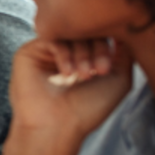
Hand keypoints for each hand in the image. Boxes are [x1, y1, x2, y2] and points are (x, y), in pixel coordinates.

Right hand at [9, 37, 133, 141]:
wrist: (57, 126)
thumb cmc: (88, 109)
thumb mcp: (119, 79)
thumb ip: (125, 52)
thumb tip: (124, 27)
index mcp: (86, 58)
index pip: (100, 34)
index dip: (108, 45)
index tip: (106, 70)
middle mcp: (66, 53)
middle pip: (85, 30)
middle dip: (96, 48)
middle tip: (98, 71)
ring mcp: (47, 52)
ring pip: (68, 33)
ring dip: (81, 53)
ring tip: (83, 75)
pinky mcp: (29, 52)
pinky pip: (50, 37)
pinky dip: (64, 53)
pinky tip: (67, 72)